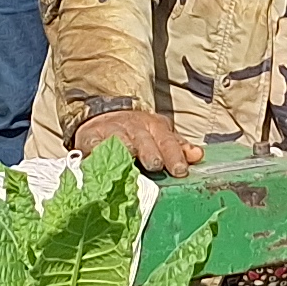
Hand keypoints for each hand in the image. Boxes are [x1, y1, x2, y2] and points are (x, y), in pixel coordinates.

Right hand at [70, 109, 201, 172]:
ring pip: (119, 141)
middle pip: (143, 140)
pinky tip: (99, 163)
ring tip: (129, 166)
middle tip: (155, 165)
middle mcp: (133, 127)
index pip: (167, 140)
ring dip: (125, 151)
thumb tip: (197, 155)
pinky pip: (93, 146)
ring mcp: (111, 131)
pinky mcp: (89, 138)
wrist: (105, 115)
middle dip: (150, 152)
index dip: (174, 154)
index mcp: (154, 126)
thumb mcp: (160, 136)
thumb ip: (177, 147)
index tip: (179, 169)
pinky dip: (96, 154)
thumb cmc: (139, 133)